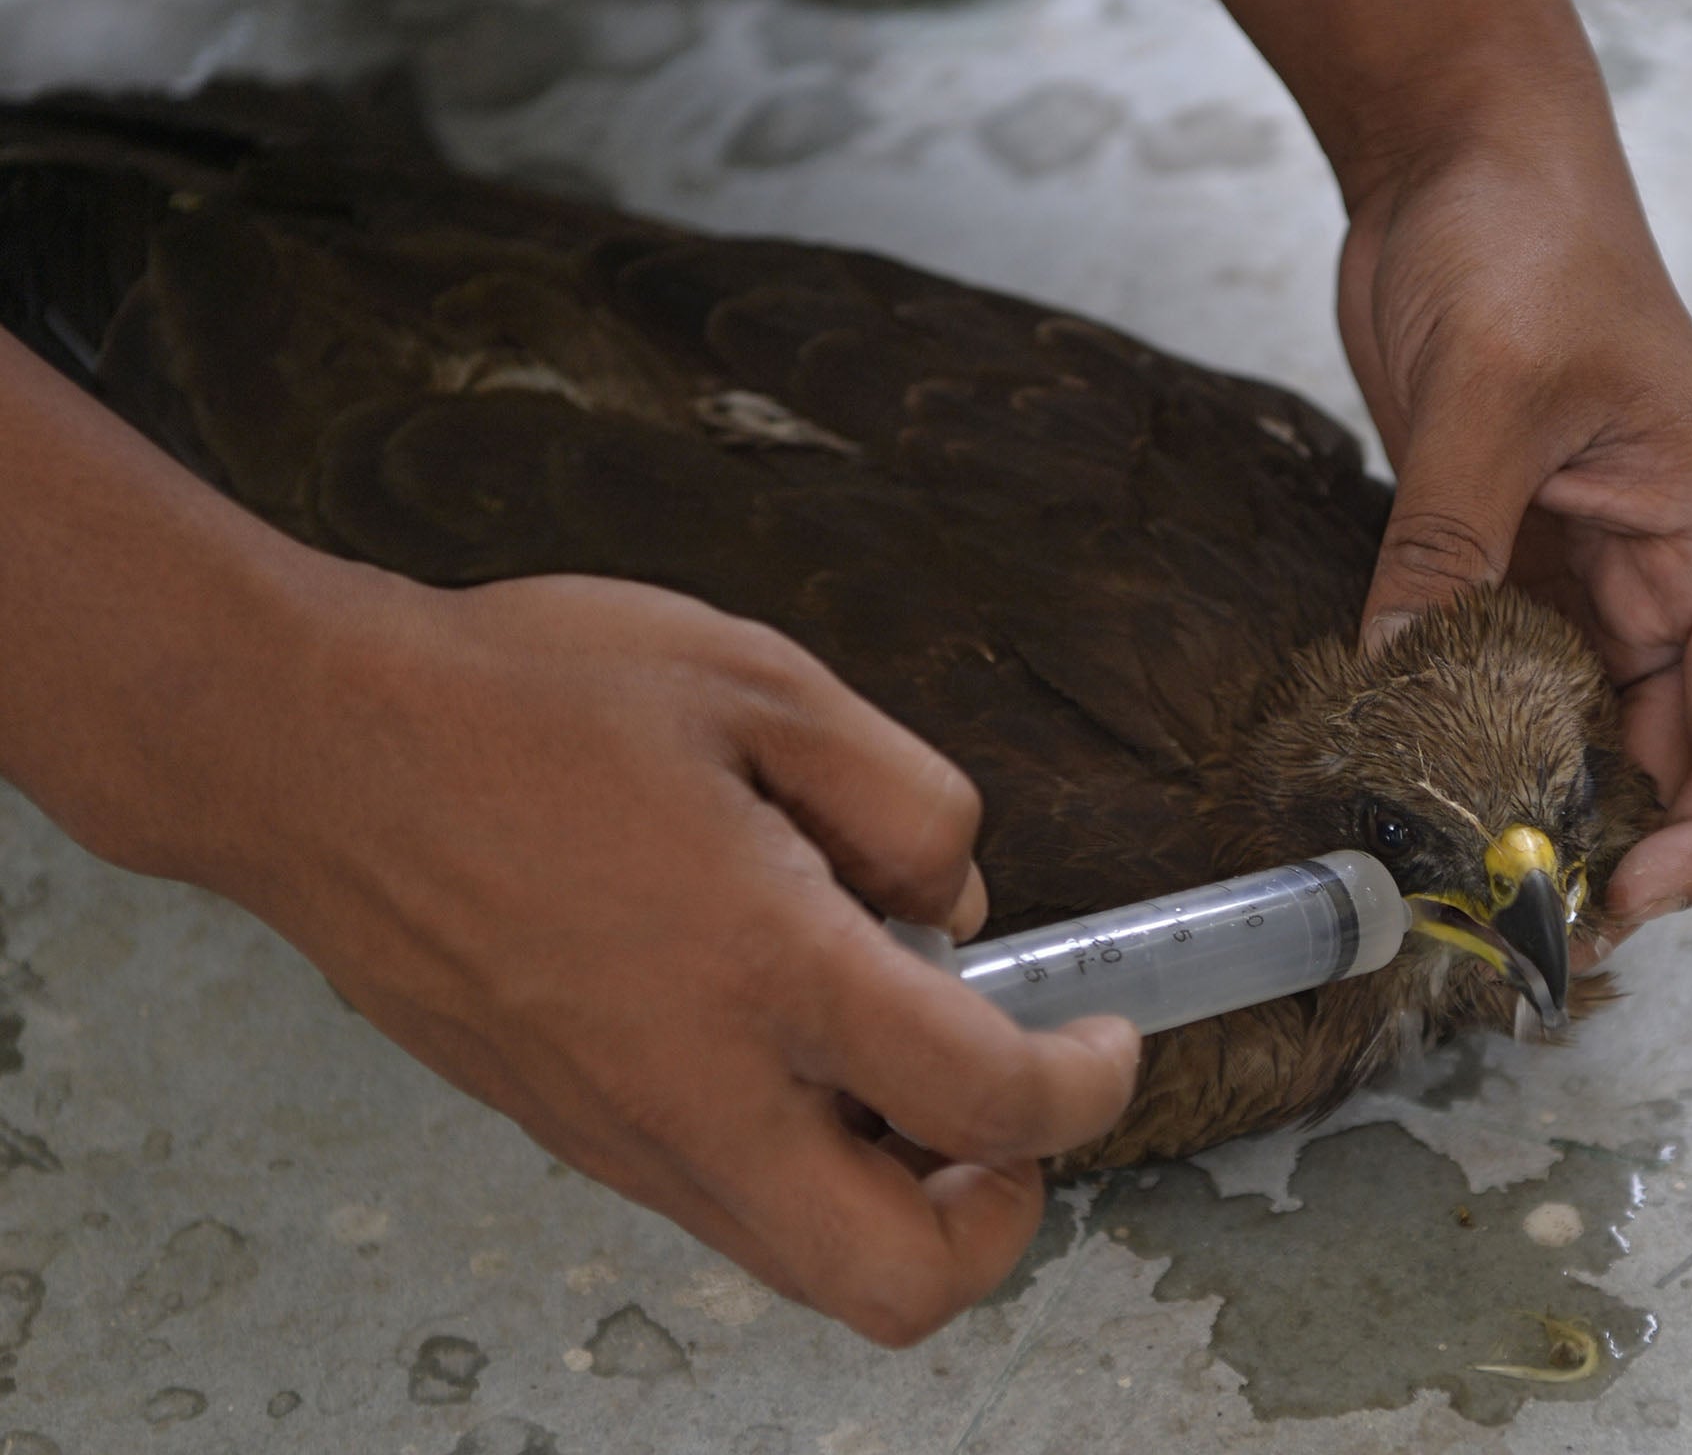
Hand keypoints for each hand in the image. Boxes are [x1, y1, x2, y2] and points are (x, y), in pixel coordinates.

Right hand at [204, 572, 1138, 1344]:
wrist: (313, 752)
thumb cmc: (519, 700)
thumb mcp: (759, 681)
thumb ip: (902, 798)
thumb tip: (953, 904)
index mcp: (763, 967)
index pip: (986, 1100)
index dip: (1086, 1086)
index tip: (1105, 1046)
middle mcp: (692, 1090)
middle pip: (895, 1283)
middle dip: (996, 1224)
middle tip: (1007, 1116)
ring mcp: (618, 1133)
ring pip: (800, 1259)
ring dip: (891, 1193)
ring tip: (888, 1047)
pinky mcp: (566, 1131)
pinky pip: (718, 1199)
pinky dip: (794, 1154)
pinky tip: (776, 1024)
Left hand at [1340, 141, 1691, 940]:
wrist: (1457, 164)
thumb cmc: (1524, 243)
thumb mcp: (1486, 398)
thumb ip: (1445, 546)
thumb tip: (1398, 681)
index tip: (1633, 895)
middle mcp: (1665, 569)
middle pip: (1671, 745)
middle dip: (1615, 838)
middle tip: (1523, 914)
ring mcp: (1584, 565)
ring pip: (1583, 719)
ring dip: (1538, 793)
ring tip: (1467, 866)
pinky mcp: (1505, 550)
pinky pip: (1504, 667)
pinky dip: (1472, 725)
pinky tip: (1420, 772)